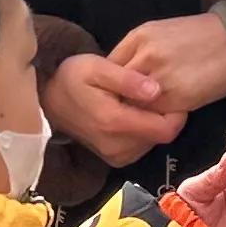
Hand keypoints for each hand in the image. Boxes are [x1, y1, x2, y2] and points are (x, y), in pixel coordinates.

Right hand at [46, 55, 186, 164]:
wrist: (48, 102)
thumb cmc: (72, 78)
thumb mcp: (97, 67)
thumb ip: (128, 79)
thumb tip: (157, 90)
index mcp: (115, 123)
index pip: (165, 129)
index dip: (177, 112)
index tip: (170, 93)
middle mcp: (117, 147)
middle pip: (161, 135)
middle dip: (163, 114)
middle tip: (150, 92)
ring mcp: (116, 156)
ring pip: (154, 141)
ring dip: (153, 122)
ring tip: (138, 101)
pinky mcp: (116, 159)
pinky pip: (142, 146)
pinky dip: (143, 130)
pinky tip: (131, 113)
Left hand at [109, 14, 225, 118]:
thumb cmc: (198, 36)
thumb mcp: (158, 33)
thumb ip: (135, 52)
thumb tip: (117, 77)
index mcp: (138, 37)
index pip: (108, 69)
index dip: (109, 84)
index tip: (113, 93)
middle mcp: (146, 57)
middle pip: (117, 89)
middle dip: (118, 99)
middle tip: (122, 108)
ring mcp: (160, 79)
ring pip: (133, 105)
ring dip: (135, 112)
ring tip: (140, 115)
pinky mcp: (177, 99)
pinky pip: (153, 116)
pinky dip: (153, 119)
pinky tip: (159, 116)